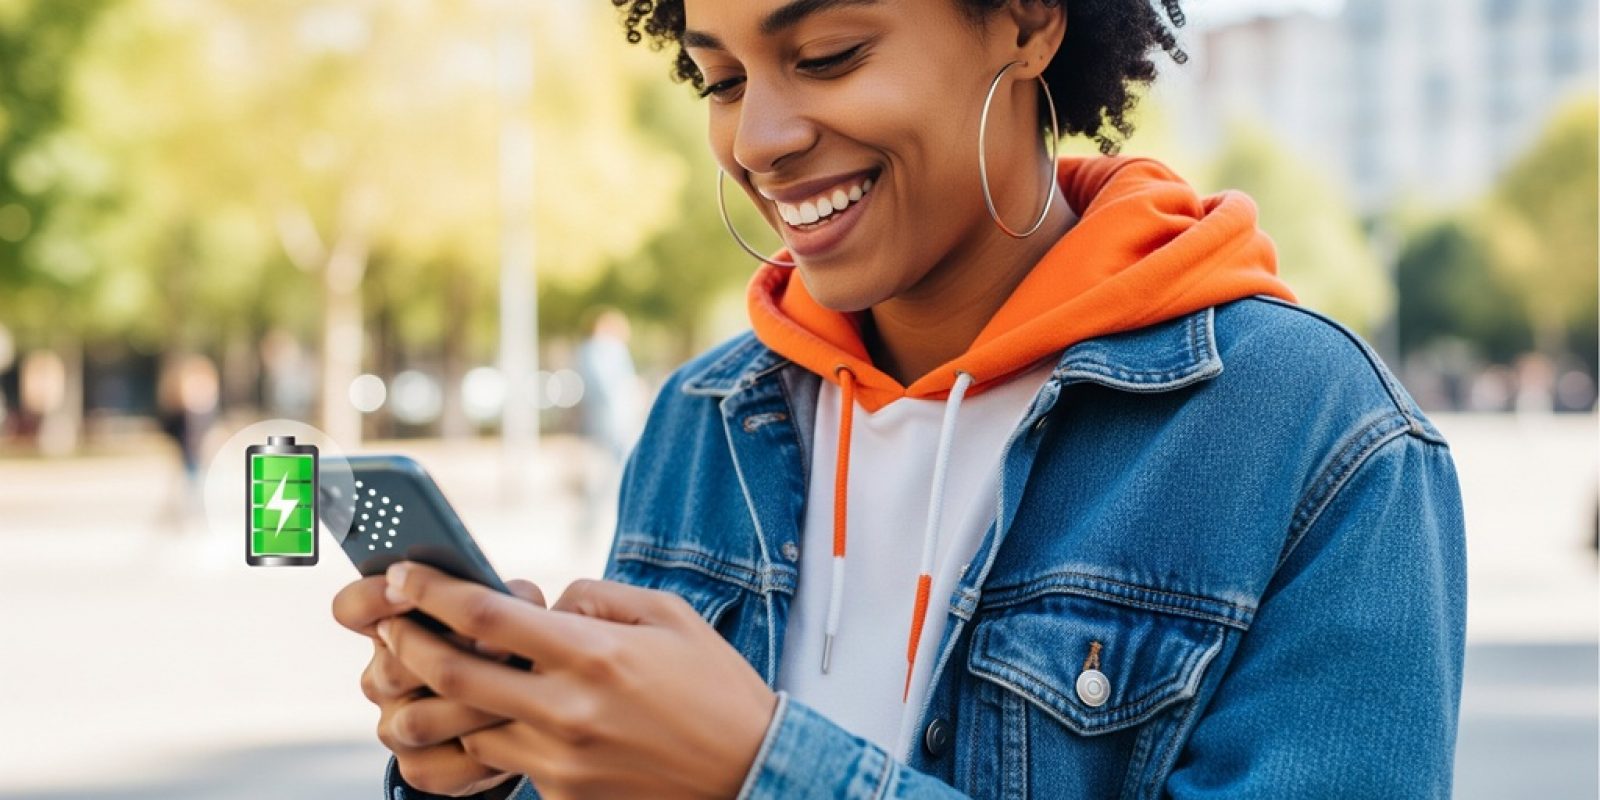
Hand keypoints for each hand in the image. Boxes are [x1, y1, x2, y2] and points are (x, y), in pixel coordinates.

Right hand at [332, 572, 545, 796]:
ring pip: (415, 720)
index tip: (405, 590)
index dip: (372, 598)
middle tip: (502, 648)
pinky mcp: (417, 767)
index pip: (353, 607)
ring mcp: (394, 725)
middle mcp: (383, 676)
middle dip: (448, 656)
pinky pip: (435, 766)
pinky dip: (477, 753)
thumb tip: (492, 637)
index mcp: (394, 625)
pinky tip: (509, 737)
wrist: (529, 711)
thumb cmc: (515, 646)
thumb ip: (506, 599)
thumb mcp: (516, 610)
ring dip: (471, 708)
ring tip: (519, 697)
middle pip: (391, 666)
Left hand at [378, 562, 777, 799]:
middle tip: (388, 624)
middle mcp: (569, 709)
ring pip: (468, 725)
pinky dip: (493, 734)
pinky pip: (507, 761)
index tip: (403, 572)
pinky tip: (497, 714)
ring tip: (429, 670)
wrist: (749, 772)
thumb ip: (597, 598)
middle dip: (406, 644)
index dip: (433, 591)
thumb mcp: (668, 614)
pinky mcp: (564, 795)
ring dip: (440, 697)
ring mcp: (562, 760)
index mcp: (595, 654)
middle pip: (454, 675)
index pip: (487, 617)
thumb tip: (550, 601)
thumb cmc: (713, 685)